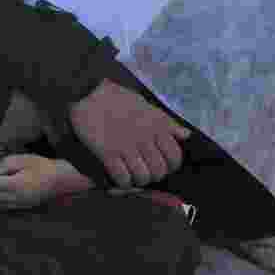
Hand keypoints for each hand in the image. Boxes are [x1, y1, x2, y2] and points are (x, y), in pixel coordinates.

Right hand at [69, 79, 189, 188]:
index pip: (175, 156)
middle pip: (159, 171)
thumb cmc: (118, 98)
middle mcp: (144, 137)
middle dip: (154, 175)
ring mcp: (126, 146)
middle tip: (145, 172)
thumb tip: (186, 135)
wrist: (89, 92)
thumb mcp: (147, 106)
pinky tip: (119, 175)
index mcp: (156, 125)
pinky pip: (122, 178)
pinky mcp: (108, 153)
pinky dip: (123, 182)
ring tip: (132, 175)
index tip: (162, 165)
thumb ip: (167, 122)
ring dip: (138, 180)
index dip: (170, 166)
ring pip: (143, 177)